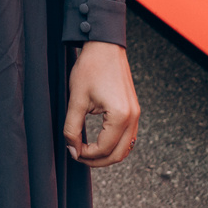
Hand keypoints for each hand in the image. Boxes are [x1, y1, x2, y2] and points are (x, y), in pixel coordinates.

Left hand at [64, 42, 138, 166]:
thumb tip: (72, 150)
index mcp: (120, 116)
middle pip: (118, 154)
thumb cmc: (90, 68)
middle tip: (78, 156)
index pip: (104, 149)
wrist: (104, 46)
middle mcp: (133, 117)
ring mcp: (136, 114)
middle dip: (98, 161)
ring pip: (125, 148)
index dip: (86, 155)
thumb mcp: (76, 99)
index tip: (71, 151)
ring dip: (107, 155)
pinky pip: (127, 136)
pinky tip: (99, 142)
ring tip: (87, 151)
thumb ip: (72, 128)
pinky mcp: (134, 109)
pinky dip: (114, 144)